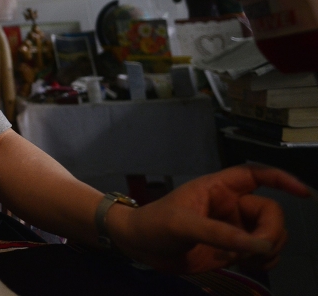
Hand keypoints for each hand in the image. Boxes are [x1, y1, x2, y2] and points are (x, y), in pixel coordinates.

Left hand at [108, 164, 310, 273]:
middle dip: (271, 232)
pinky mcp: (232, 249)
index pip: (256, 175)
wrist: (139, 247)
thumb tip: (259, 245)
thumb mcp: (182, 225)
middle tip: (255, 251)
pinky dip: (264, 261)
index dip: (282, 179)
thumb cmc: (154, 224)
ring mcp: (233, 228)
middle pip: (271, 213)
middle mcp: (231, 206)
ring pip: (270, 235)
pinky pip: (262, 253)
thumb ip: (219, 234)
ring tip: (244, 260)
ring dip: (268, 249)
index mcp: (219, 188)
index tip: (304, 193)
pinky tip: (247, 266)